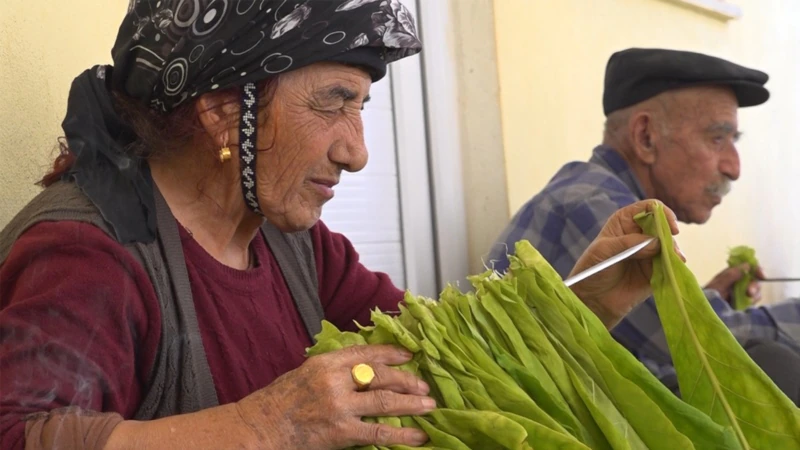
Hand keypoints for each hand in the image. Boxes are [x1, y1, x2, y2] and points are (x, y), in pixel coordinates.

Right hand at [234, 345, 434, 449]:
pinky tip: (418, 436)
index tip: (409, 355)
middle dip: (406, 381)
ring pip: (385, 402)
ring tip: (429, 406)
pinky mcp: (341, 432)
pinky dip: (401, 435)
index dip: (390, 353)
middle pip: (380, 376)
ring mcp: (339, 406)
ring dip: (411, 404)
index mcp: (325, 362)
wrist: (259, 428)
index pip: (365, 353)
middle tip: (423, 386)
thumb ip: (333, 369)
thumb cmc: (279, 401)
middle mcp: (334, 380)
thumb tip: (364, 368)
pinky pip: (378, 433)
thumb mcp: (305, 373)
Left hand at [568, 201, 681, 328]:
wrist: (592, 300)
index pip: (649, 208)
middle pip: (664, 227)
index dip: (662, 213)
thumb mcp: (605, 251)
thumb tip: (657, 242)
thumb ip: (629, 243)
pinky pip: (671, 266)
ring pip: (670, 246)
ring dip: (674, 252)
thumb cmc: (592, 270)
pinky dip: (675, 266)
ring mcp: (650, 253)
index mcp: (625, 222)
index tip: (669, 227)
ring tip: (672, 260)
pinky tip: (674, 269)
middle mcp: (640, 234)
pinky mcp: (656, 272)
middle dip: (669, 236)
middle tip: (670, 249)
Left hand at [705, 264, 763, 304]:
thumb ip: (732, 274)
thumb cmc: (709, 295)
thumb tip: (747, 265)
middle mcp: (739, 281)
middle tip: (749, 292)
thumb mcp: (719, 284)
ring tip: (746, 299)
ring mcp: (742, 292)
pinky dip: (752, 301)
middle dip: (754, 285)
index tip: (761, 275)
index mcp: (732, 273)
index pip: (749, 267)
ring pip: (756, 290)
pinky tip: (746, 304)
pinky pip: (754, 300)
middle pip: (755, 280)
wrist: (706, 310)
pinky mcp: (744, 302)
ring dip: (754, 294)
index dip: (757, 269)